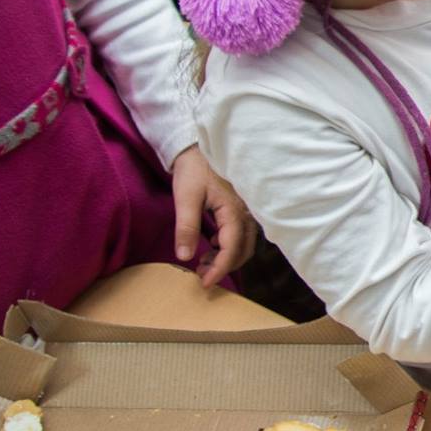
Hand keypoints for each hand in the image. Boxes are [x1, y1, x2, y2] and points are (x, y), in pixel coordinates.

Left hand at [170, 148, 260, 286]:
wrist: (197, 147)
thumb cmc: (193, 170)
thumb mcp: (185, 198)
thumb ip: (186, 228)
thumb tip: (184, 257)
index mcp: (234, 211)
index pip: (232, 249)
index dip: (220, 269)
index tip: (205, 284)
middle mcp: (245, 213)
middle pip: (243, 250)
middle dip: (224, 267)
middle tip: (201, 275)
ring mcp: (245, 211)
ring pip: (244, 244)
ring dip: (226, 258)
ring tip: (202, 262)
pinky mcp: (240, 209)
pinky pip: (240, 234)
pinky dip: (227, 246)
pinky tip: (210, 245)